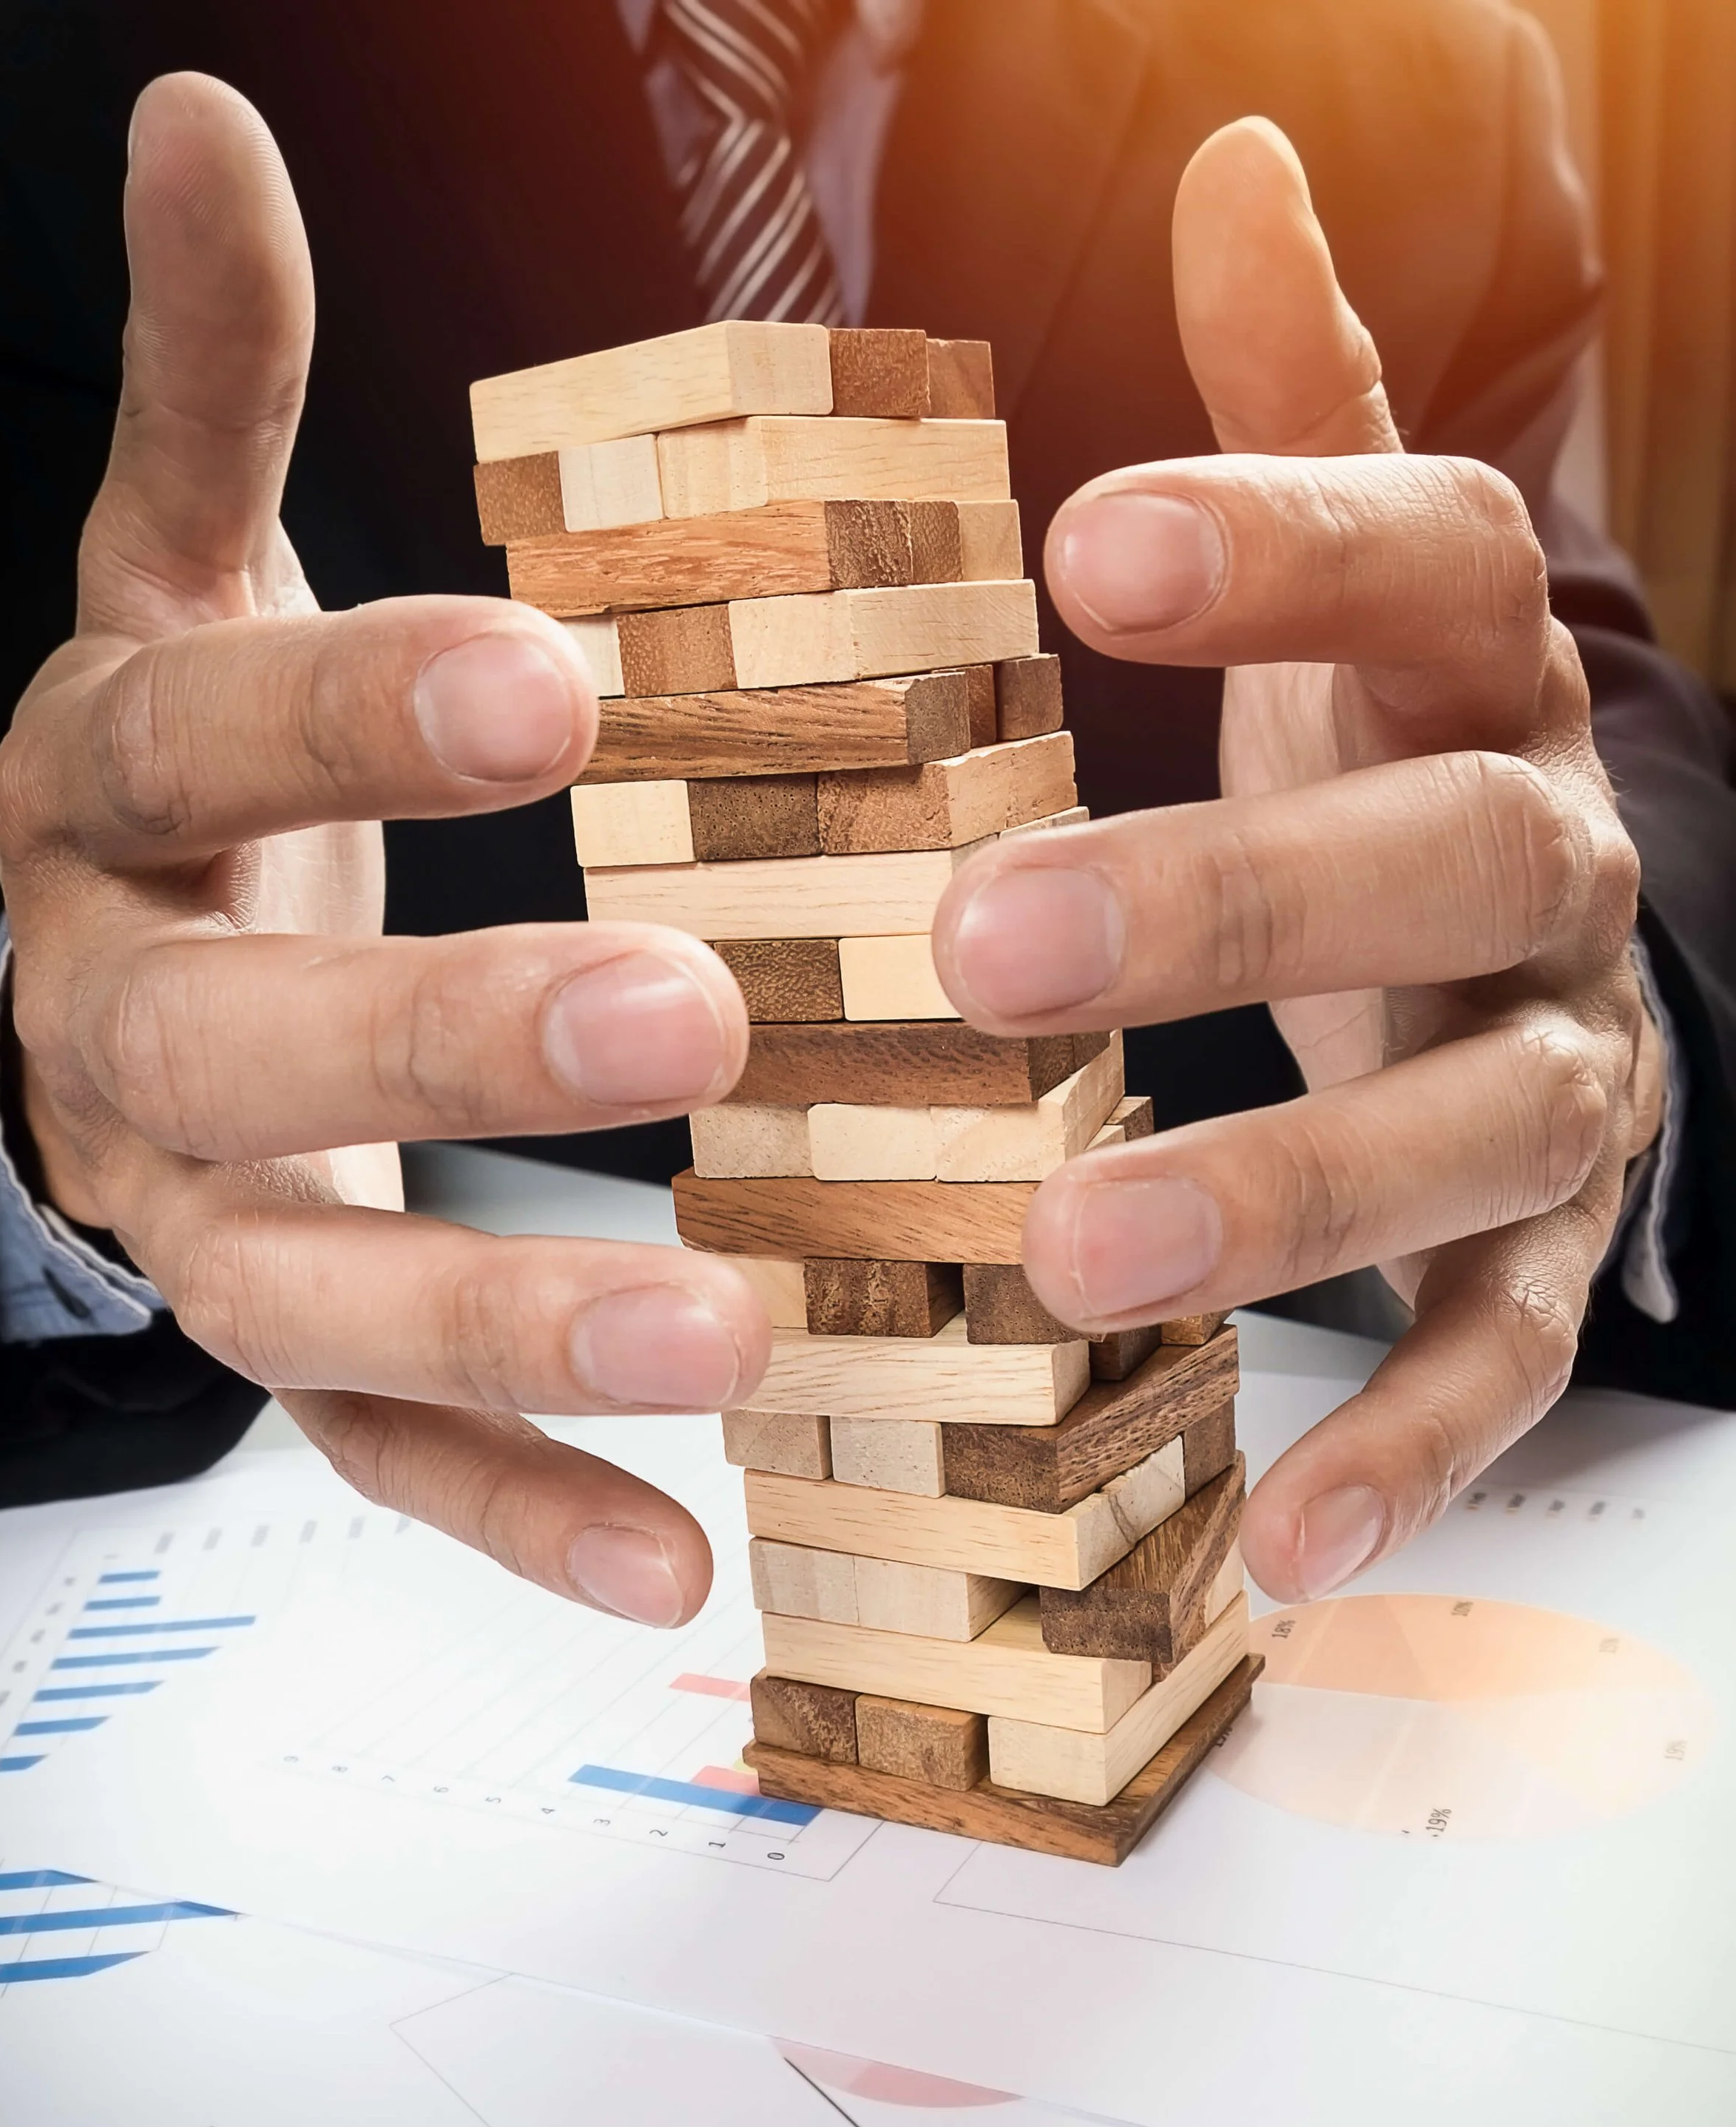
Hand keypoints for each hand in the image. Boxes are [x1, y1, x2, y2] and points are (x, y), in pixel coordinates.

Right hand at [0, 76, 769, 1624]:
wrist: (107, 971)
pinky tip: (672, 1563)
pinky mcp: (267, 1340)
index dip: (351, 710)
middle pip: (242, 1045)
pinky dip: (504, 1512)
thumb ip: (206, 385)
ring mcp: (185, 1213)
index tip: (549, 682)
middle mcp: (115, 1026)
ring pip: (301, 1292)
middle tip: (680, 1017)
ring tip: (730, 1335)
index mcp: (96, 796)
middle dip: (442, 1035)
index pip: (197, 736)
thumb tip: (196, 124)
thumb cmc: (196, 769)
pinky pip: (359, 1452)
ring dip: (500, 1328)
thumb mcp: (176, 567)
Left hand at [933, 120, 1659, 1602]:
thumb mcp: (1348, 582)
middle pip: (1439, 861)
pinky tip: (1273, 1544)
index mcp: (1484, 675)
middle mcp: (1556, 864)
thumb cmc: (1381, 744)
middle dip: (1230, 901)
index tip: (1090, 544)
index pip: (1424, 563)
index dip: (1285, 545)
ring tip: (1068, 1256)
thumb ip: (1296, 406)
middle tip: (982, 950)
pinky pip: (1504, 1353)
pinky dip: (1402, 1449)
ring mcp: (1569, 1068)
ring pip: (1470, 1128)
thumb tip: (1237, 157)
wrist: (1535, 930)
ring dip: (1283, 1193)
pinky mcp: (1556, 1243)